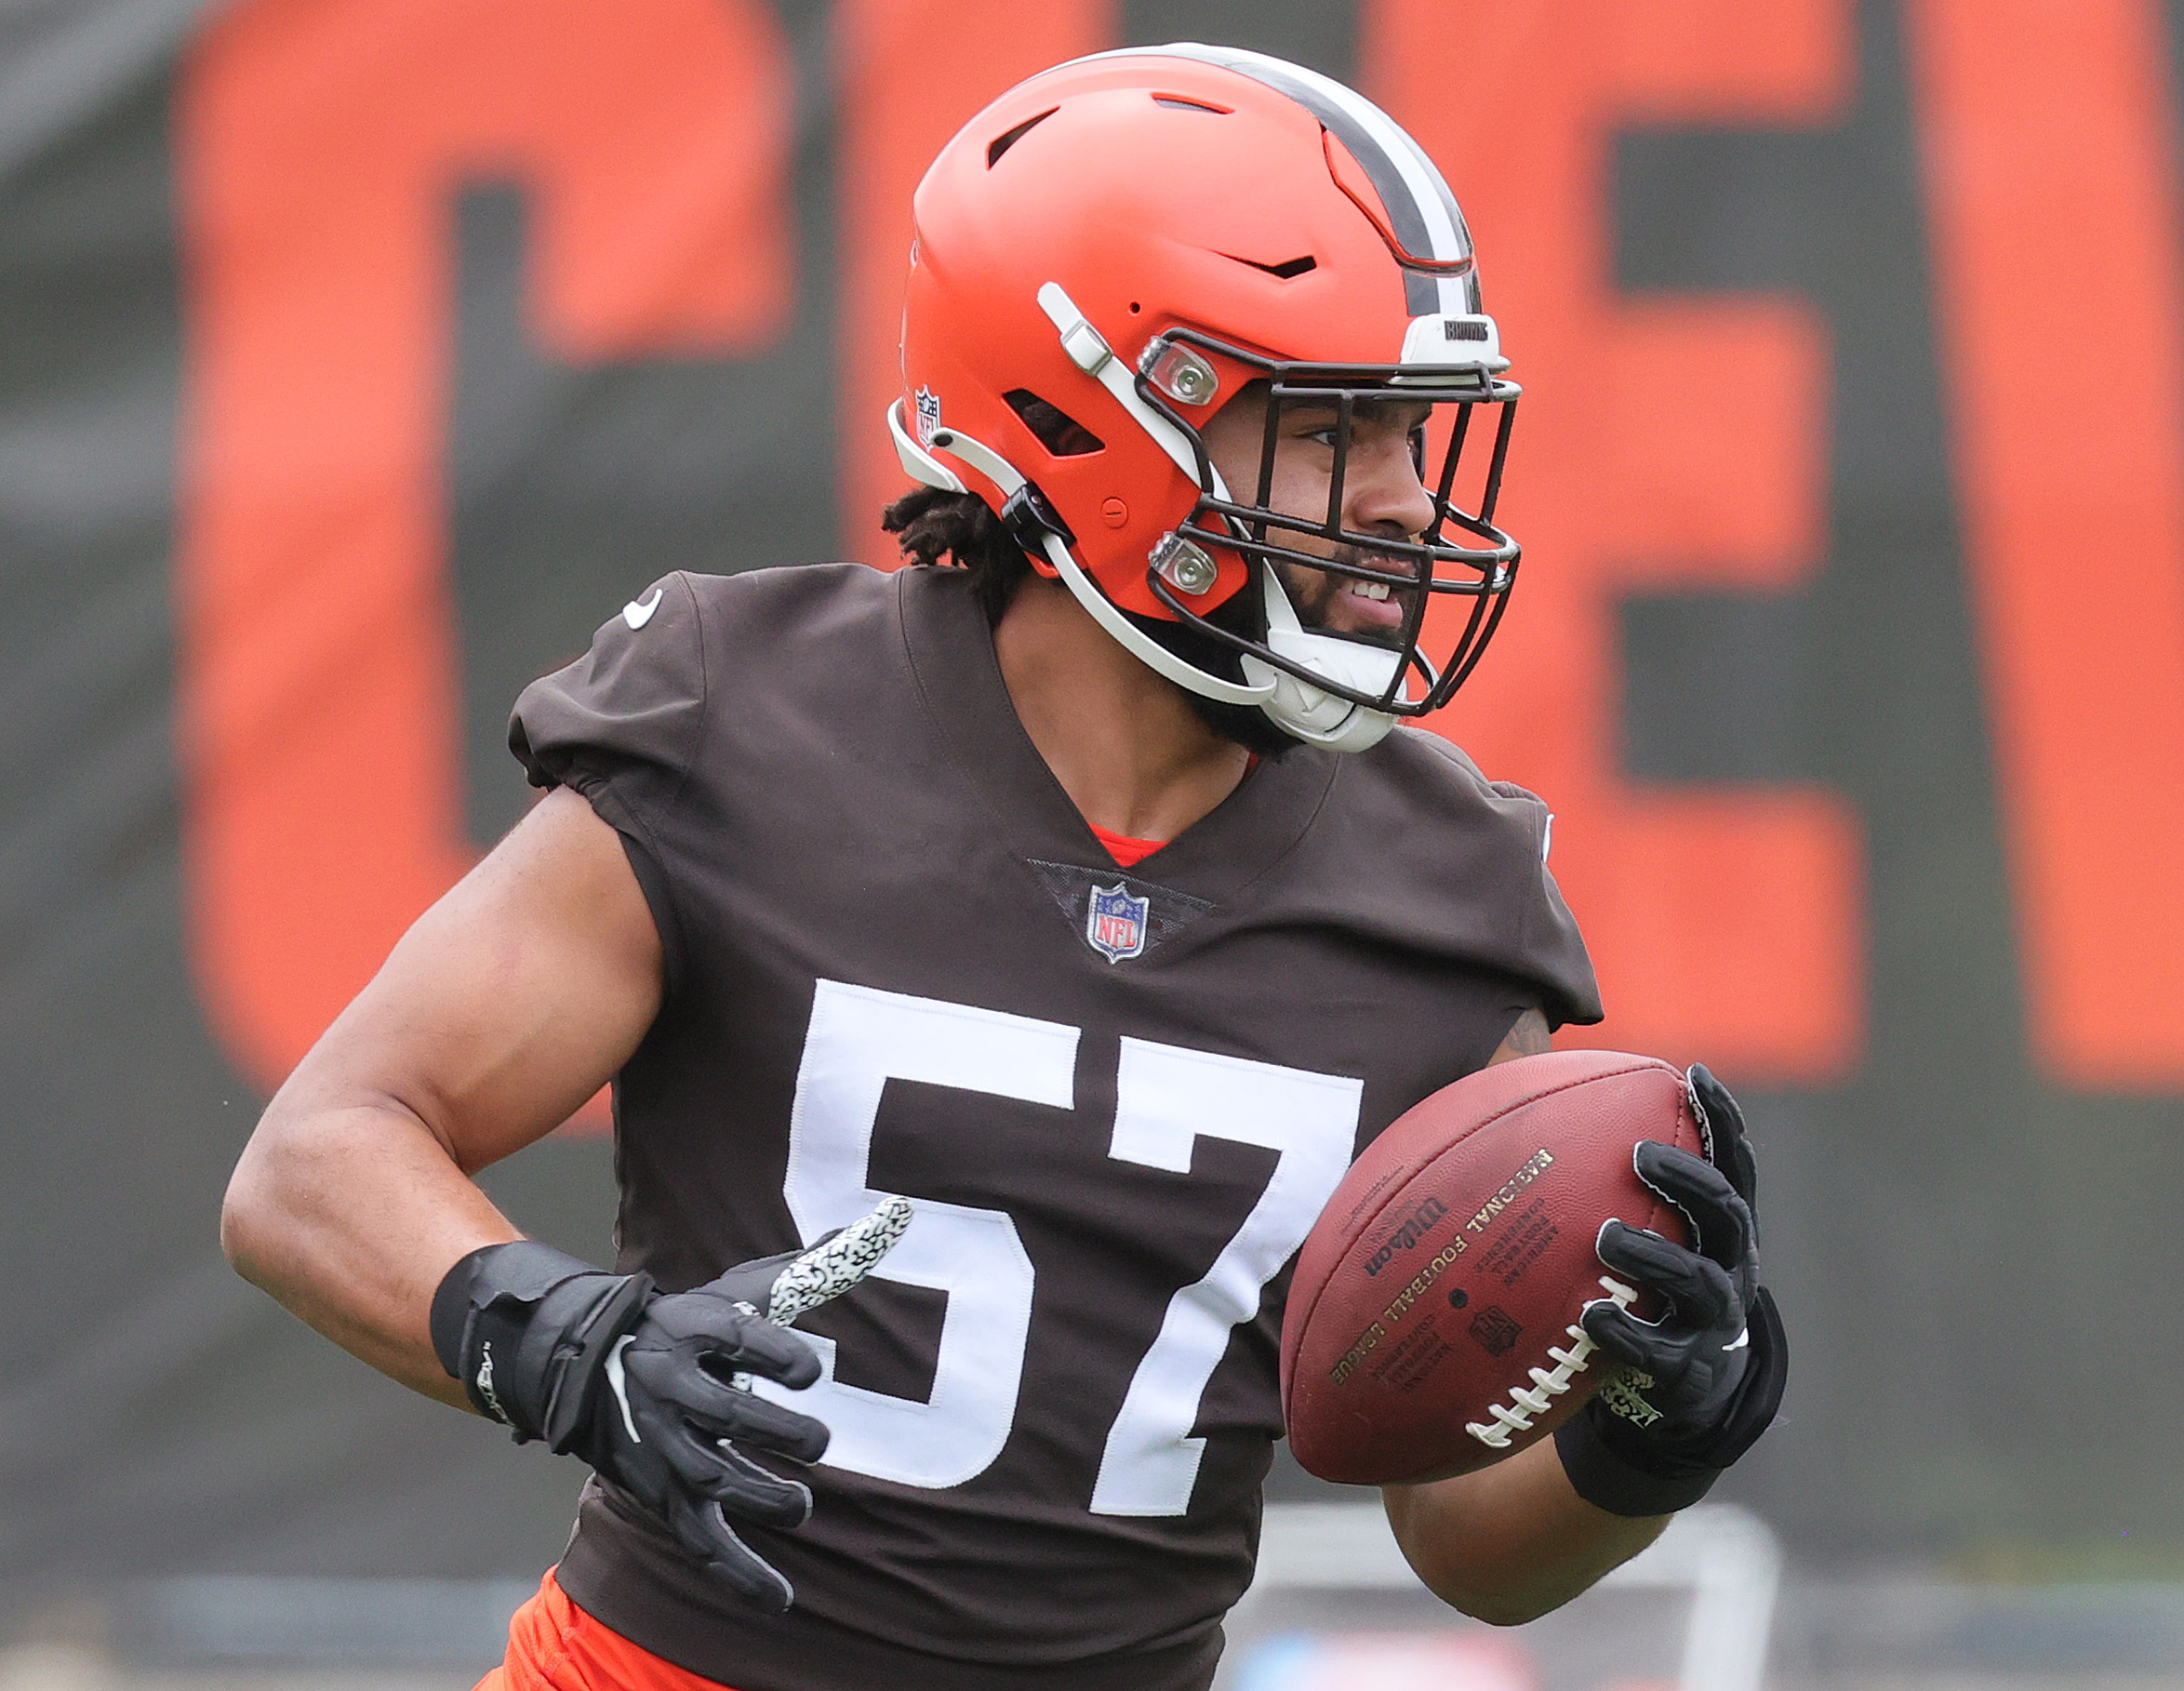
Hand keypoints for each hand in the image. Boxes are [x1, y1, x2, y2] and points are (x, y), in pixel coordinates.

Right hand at [431, 1198, 911, 1608]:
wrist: (593, 1367)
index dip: (780, 1358)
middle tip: (818, 1440)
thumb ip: (814, 1266)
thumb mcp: (742, 1290)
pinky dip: (741, 1574)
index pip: (741, 1340)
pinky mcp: (665, 1495)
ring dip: (764, 1497)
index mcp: (695, 1331)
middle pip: (725, 1416)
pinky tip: (782, 1598)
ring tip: (800, 1501)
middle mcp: (673, 1389)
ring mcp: (666, 1447)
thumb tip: (893, 1221)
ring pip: (713, 1482)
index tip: (812, 1372)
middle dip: (778, 1432)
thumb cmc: (693, 1324)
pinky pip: (703, 1542)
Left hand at [1554, 1067, 1786, 1514]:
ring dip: (1653, 1256)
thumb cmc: (1651, 1286)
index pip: (1734, 1163)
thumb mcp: (1650, 1230)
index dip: (1721, 1118)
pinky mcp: (1686, 1371)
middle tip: (1640, 1155)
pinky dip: (1624, 1334)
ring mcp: (1713, 1321)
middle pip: (1725, 1212)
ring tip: (1606, 1236)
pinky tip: (1588, 1317)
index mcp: (1721, 1226)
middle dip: (1687, 1179)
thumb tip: (1530, 1105)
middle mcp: (1730, 1265)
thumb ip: (1614, 1181)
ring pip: (1699, 1282)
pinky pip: (1658, 1353)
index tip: (1693, 1074)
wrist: (1684, 1389)